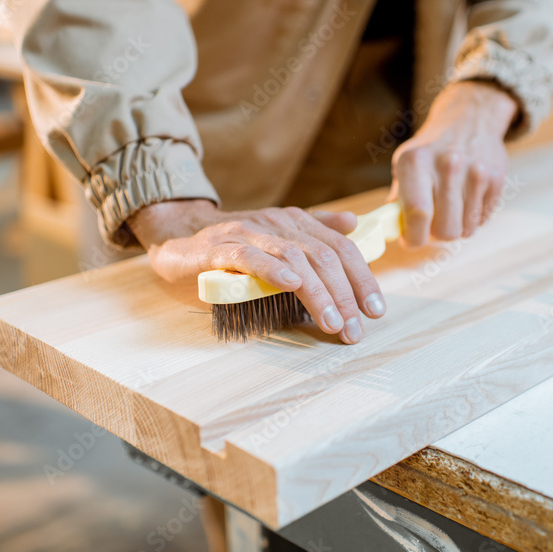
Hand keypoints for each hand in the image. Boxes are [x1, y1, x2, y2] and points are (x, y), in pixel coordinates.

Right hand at [127, 200, 385, 343]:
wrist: (176, 235)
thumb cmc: (231, 247)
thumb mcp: (277, 241)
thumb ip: (314, 235)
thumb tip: (353, 225)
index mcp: (295, 224)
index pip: (340, 248)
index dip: (362, 278)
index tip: (376, 310)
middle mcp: (276, 224)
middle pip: (323, 255)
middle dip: (345, 294)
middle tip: (356, 328)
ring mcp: (247, 233)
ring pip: (293, 258)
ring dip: (317, 292)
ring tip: (333, 321)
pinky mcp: (217, 248)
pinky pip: (249, 255)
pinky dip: (272, 269)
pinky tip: (291, 285)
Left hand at [388, 81, 516, 245]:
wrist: (469, 120)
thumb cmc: (430, 150)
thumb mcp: (405, 164)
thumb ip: (397, 199)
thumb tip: (391, 230)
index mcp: (416, 162)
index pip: (417, 214)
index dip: (413, 237)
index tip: (410, 240)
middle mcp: (448, 165)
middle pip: (444, 231)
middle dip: (435, 234)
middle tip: (431, 222)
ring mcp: (475, 173)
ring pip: (464, 230)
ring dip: (455, 226)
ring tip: (449, 206)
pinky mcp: (495, 180)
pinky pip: (482, 220)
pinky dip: (472, 217)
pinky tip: (466, 198)